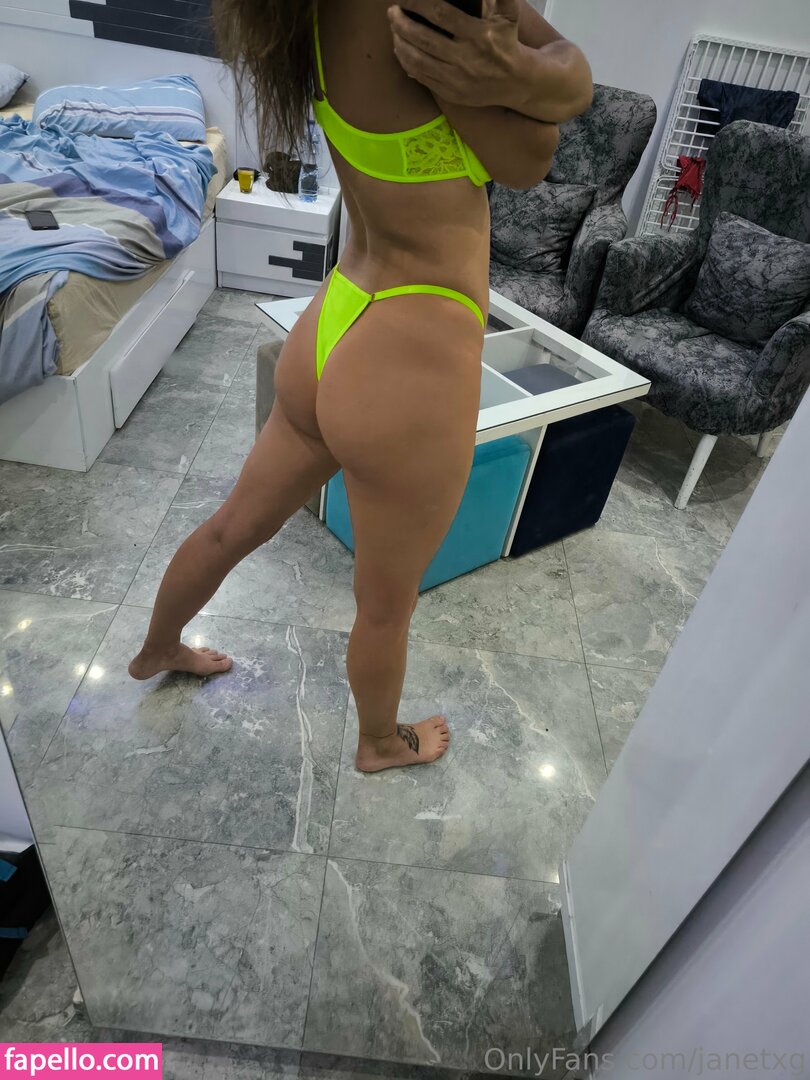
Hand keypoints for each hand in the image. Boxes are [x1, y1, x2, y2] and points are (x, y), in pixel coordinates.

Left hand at [388, 0, 523, 107]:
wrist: (515, 82)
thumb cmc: (507, 41)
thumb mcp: (508, 14)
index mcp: (478, 36)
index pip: (440, 14)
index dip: (417, 3)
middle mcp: (465, 59)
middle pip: (423, 39)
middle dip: (402, 24)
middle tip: (392, 12)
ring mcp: (456, 79)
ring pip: (418, 61)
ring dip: (400, 43)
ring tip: (394, 29)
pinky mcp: (450, 93)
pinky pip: (421, 77)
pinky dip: (406, 62)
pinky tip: (401, 49)